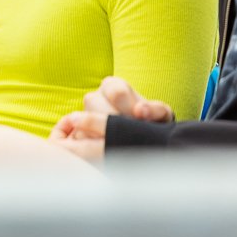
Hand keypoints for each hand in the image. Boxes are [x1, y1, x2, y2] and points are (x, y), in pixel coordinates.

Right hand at [47, 76, 173, 164]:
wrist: (140, 138)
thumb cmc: (150, 123)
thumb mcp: (160, 114)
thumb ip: (154, 109)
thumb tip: (140, 111)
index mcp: (112, 86)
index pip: (116, 92)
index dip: (128, 107)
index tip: (139, 119)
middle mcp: (94, 97)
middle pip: (95, 104)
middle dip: (113, 122)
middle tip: (127, 133)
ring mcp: (83, 114)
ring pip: (82, 120)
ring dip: (99, 133)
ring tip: (116, 142)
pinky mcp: (77, 132)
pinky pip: (76, 136)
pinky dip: (88, 144)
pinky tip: (104, 150)